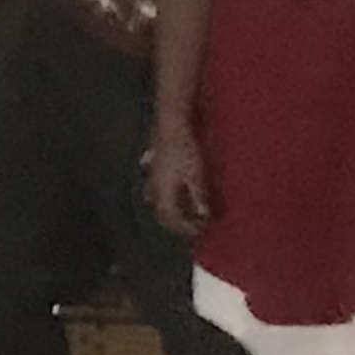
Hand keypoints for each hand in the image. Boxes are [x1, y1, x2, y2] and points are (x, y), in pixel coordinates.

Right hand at [145, 124, 213, 241]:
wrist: (171, 124)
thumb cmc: (184, 149)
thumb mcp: (196, 175)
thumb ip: (199, 197)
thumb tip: (204, 215)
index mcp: (163, 194)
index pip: (172, 219)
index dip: (187, 227)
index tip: (201, 230)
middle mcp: (153, 188)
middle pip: (162, 212)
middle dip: (177, 221)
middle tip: (193, 224)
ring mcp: (150, 175)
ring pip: (158, 200)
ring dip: (171, 208)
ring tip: (186, 209)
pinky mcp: (152, 164)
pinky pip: (158, 187)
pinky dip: (168, 194)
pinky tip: (175, 189)